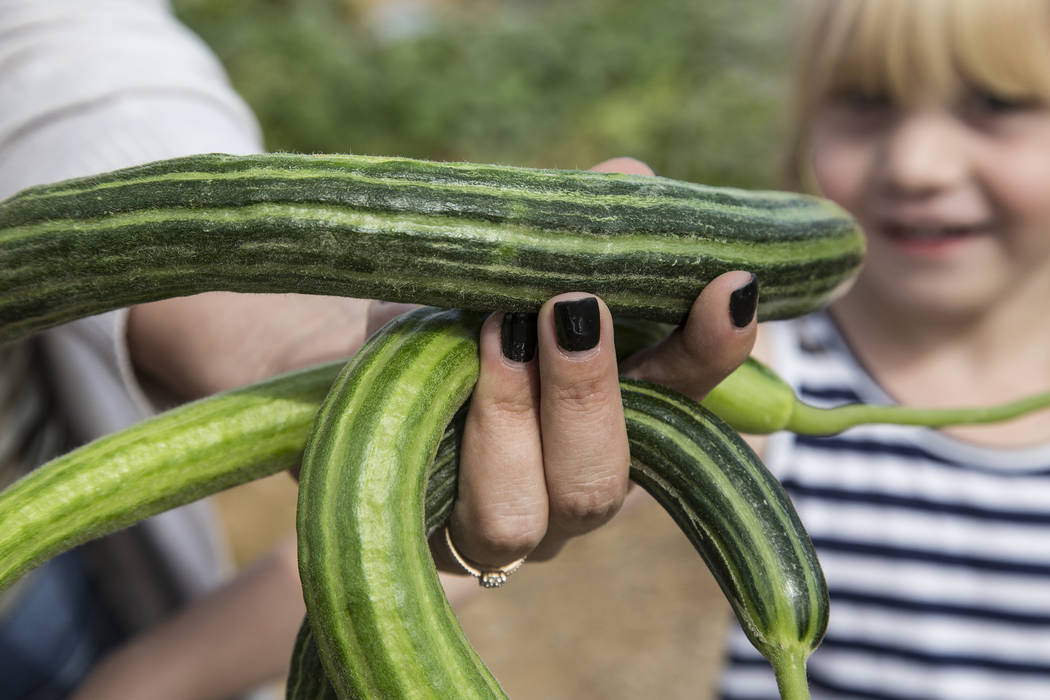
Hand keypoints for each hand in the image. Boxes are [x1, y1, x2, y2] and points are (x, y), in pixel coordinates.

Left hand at [439, 158, 757, 575]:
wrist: (334, 354)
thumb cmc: (438, 314)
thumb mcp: (500, 270)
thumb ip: (568, 235)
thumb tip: (632, 179)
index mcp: (608, 423)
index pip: (683, 402)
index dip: (709, 353)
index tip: (726, 285)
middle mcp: (561, 488)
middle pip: (605, 483)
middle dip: (588, 394)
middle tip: (568, 306)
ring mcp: (495, 526)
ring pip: (523, 517)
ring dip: (511, 416)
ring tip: (491, 332)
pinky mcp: (421, 539)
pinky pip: (439, 522)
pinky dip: (450, 446)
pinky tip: (432, 385)